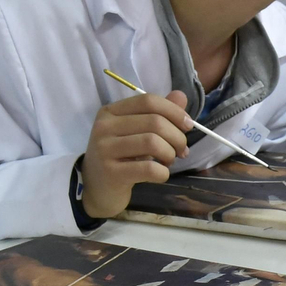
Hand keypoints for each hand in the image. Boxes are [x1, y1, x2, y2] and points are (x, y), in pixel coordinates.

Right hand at [81, 90, 191, 218]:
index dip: (174, 111)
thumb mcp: (136, 132)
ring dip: (170, 154)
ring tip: (168, 161)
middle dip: (177, 137)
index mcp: (111, 112)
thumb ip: (158, 114)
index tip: (188, 125)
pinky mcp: (111, 173)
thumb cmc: (121, 158)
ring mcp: (105, 149)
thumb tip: (181, 96)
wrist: (97, 188)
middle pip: (154, 122)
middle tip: (181, 150)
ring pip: (153, 143)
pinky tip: (160, 174)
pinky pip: (149, 168)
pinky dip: (163, 172)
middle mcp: (104, 127)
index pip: (148, 100)